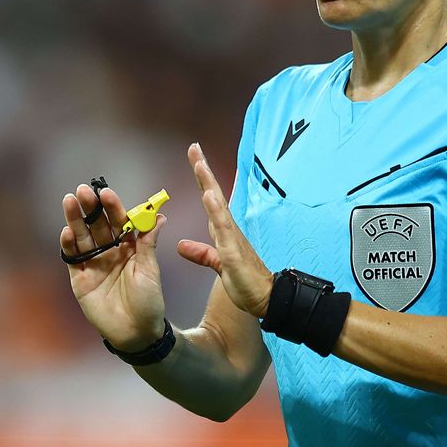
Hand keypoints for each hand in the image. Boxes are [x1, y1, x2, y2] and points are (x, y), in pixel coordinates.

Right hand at [60, 182, 166, 350]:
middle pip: (97, 225)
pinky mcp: (79, 279)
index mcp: (129, 247)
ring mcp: (93, 264)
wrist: (137, 334)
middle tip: (83, 190)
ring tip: (69, 201)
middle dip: (90, 208)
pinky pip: (73, 259)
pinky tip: (67, 231)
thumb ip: (148, 243)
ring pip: (82, 237)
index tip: (106, 193)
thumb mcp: (150, 270)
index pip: (119, 221)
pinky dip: (69, 245)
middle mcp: (109, 251)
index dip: (113, 207)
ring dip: (75, 219)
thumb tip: (159, 214)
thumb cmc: (149, 302)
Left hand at [176, 143, 273, 317]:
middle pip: (213, 193)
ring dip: (208, 184)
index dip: (201, 179)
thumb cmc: (246, 280)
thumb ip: (201, 253)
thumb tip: (181, 246)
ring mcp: (232, 237)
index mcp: (223, 230)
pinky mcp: (233, 250)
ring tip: (199, 164)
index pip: (209, 199)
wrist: (265, 298)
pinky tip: (209, 196)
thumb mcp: (217, 264)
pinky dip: (215, 210)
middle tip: (194, 148)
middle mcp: (228, 228)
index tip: (195, 158)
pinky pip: (222, 227)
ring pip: (218, 205)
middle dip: (203, 170)